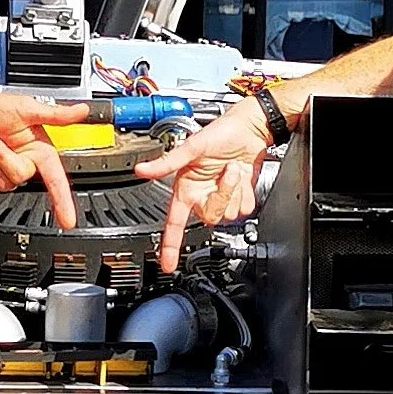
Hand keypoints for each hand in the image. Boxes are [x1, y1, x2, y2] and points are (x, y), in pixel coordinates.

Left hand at [0, 88, 89, 229]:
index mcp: (41, 151)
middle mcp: (27, 165)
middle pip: (21, 176)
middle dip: (4, 156)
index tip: (68, 221)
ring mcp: (7, 175)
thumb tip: (81, 111)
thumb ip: (55, 114)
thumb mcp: (27, 108)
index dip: (64, 202)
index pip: (57, 181)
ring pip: (4, 182)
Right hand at [135, 98, 272, 271]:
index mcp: (185, 188)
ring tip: (233, 169)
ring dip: (235, 190)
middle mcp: (202, 195)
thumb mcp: (192, 147)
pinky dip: (247, 192)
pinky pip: (245, 209)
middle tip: (226, 172)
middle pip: (209, 217)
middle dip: (221, 195)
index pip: (174, 223)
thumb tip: (142, 170)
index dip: (170, 245)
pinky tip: (243, 177)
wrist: (250, 128)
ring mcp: (221, 196)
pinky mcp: (239, 196)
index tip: (166, 265)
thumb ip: (167, 162)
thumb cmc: (220, 132)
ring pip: (229, 214)